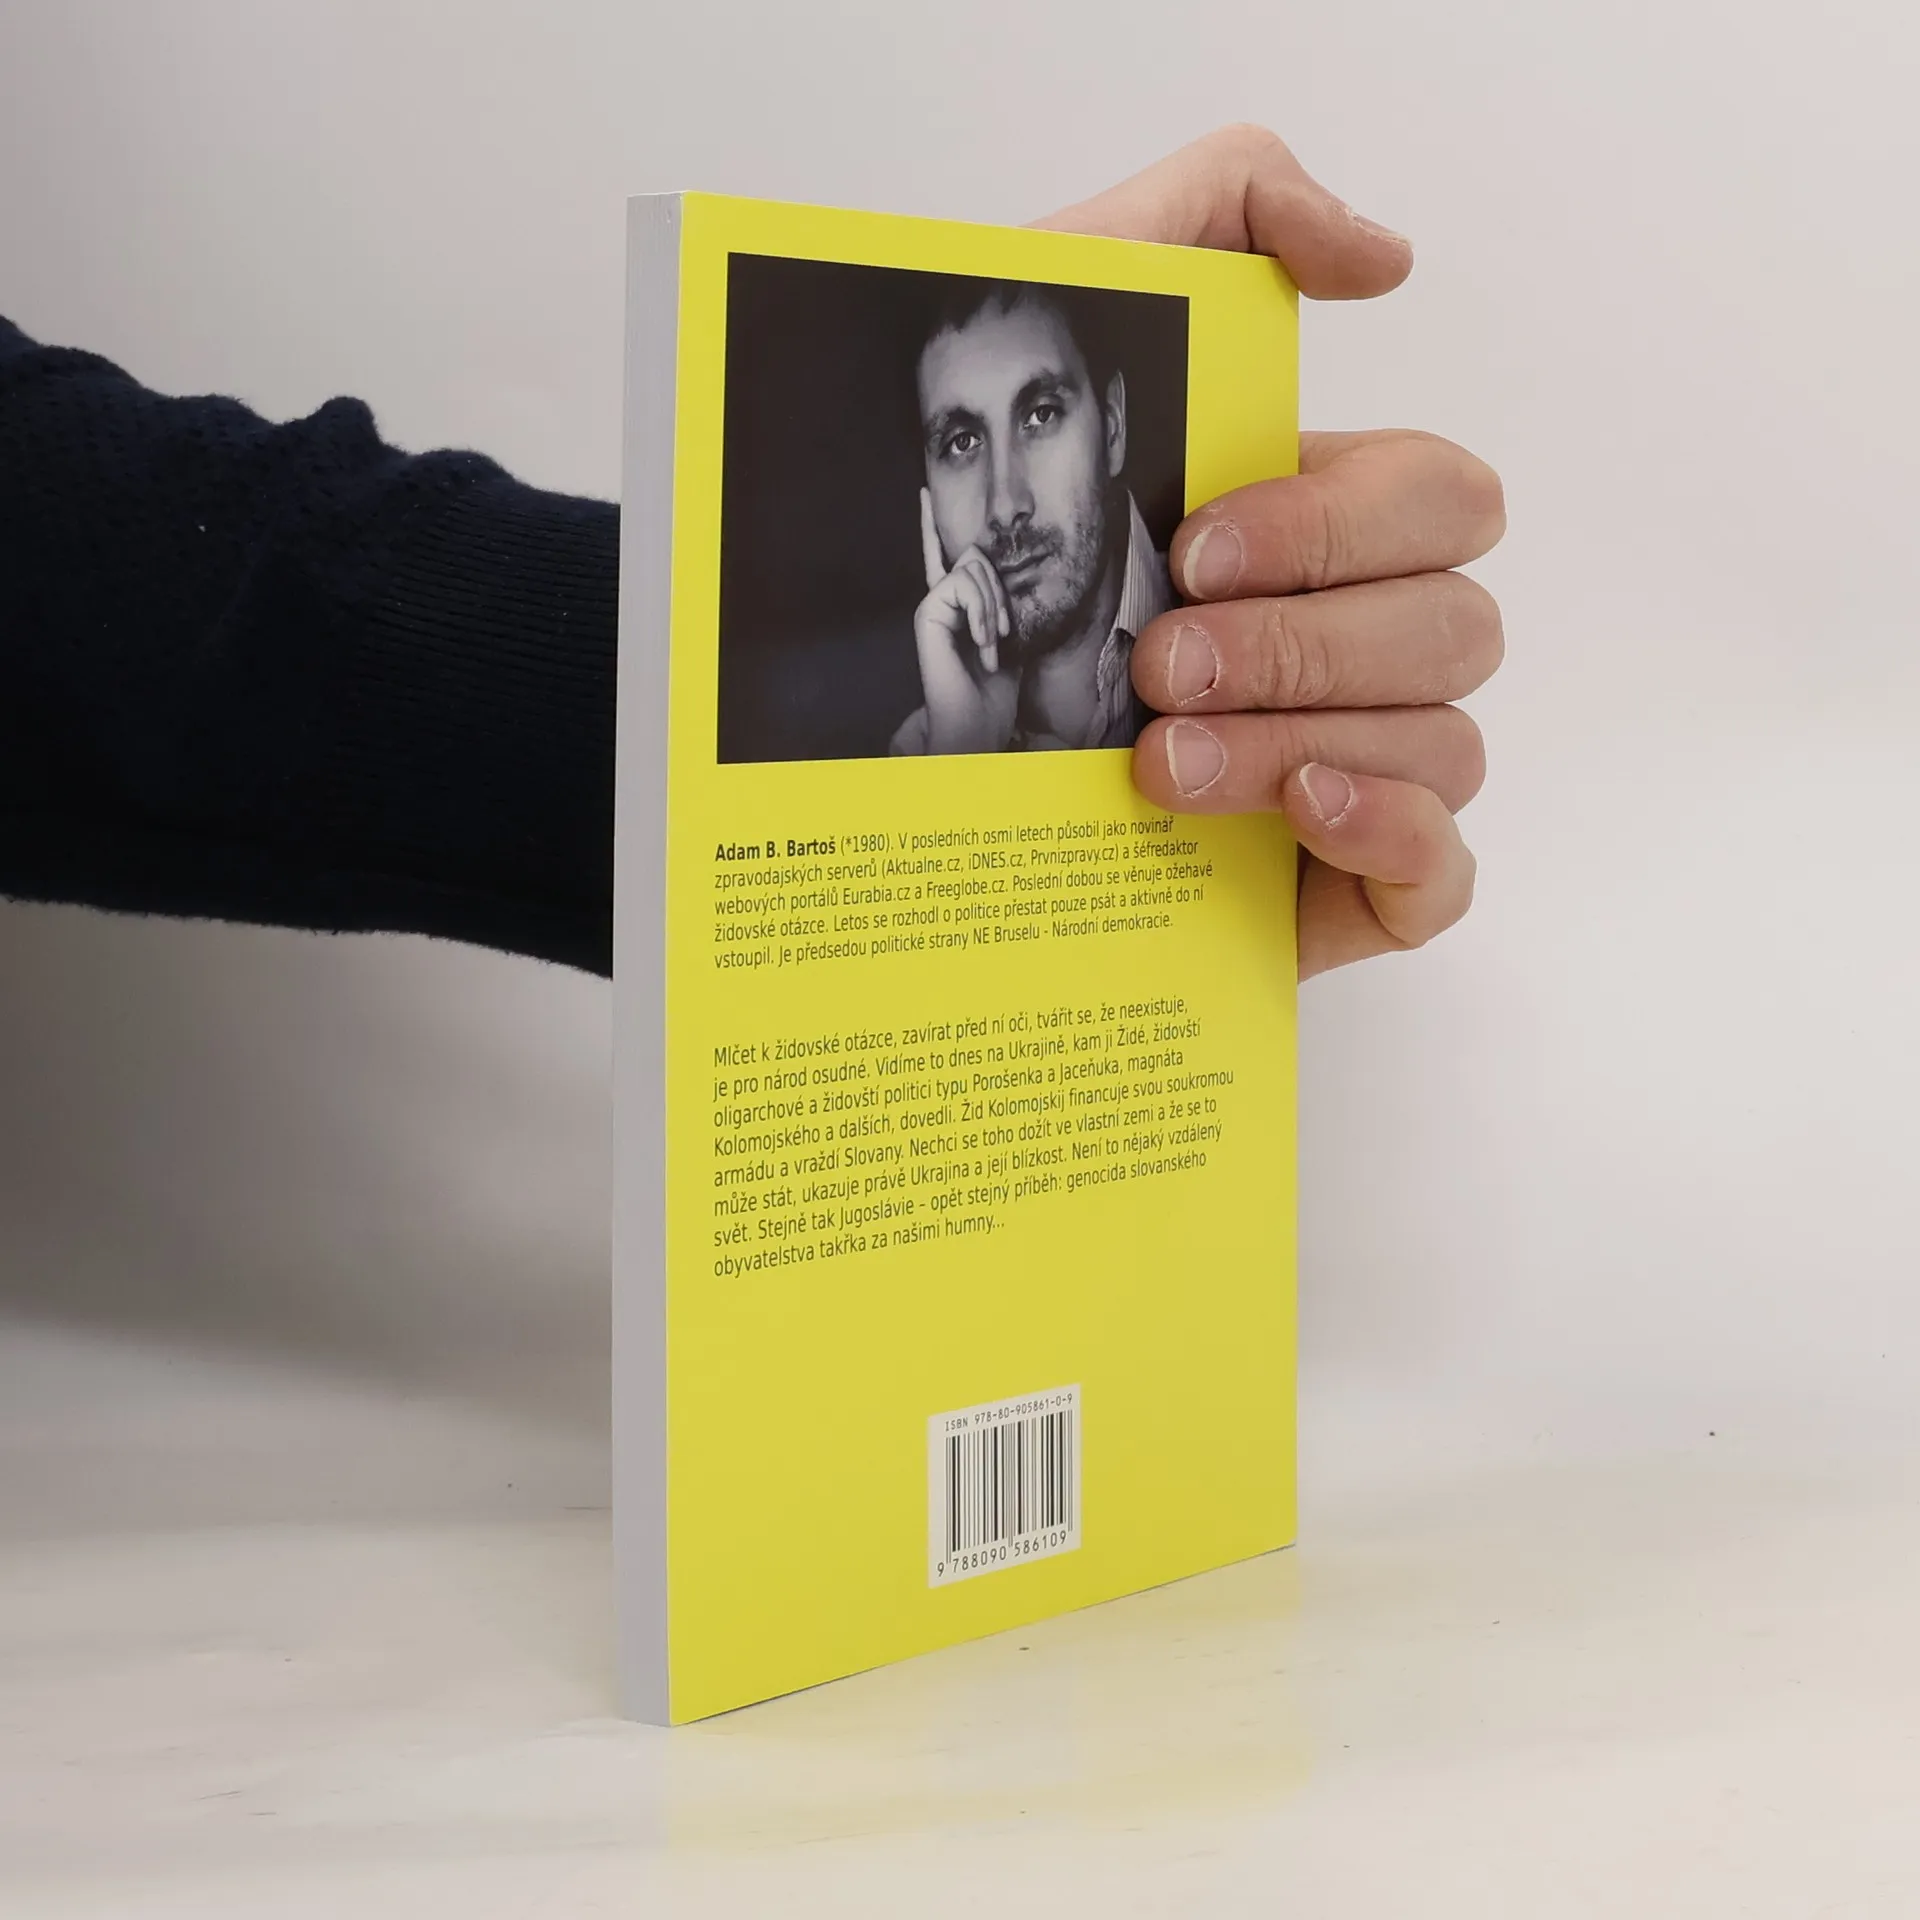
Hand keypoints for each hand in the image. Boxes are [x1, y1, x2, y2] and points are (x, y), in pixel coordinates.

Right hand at [912, 486, 1018, 754]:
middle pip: (975, 555)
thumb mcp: (1010, 637)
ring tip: (992, 645)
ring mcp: (931, 605)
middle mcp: (939, 601)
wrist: (978, 723)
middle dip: (1000, 590)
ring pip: (973, 566)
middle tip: (1002, 634)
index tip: (923, 491)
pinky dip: (982, 611)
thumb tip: (1008, 569)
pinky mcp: (927, 611)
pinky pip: (963, 584)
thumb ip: (1005, 602)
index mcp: (956, 606)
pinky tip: (982, 642)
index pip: (945, 557)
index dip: (931, 525)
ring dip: (994, 607)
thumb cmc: (996, 691)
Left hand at [1035, 126, 1504, 977]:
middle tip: (1159, 667)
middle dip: (1303, 644)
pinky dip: (1393, 832)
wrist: (864, 754)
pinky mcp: (1340, 889)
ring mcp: (1358, 769)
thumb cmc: (975, 532)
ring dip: (1306, 740)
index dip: (1337, 525)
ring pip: (1446, 740)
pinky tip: (1297, 812)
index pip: (1441, 501)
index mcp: (1319, 529)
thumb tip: (1386, 256)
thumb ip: (1223, 210)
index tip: (1186, 554)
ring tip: (1161, 763)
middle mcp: (1355, 645)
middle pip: (1455, 624)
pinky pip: (1444, 871)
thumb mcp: (1067, 308)